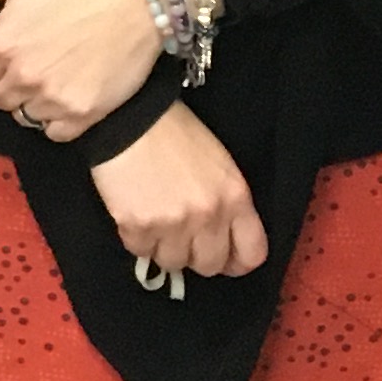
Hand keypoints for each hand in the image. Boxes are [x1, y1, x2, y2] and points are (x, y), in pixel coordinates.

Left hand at [0, 0, 164, 139]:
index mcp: (2, 44)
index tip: (7, 56)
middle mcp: (23, 76)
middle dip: (10, 84)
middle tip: (35, 62)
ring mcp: (53, 99)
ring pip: (24, 117)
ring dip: (33, 102)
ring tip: (54, 77)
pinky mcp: (82, 115)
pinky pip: (54, 133)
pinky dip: (58, 120)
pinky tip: (70, 95)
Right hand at [87, 104, 267, 279]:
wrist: (129, 115)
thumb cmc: (174, 132)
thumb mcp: (218, 163)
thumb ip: (226, 202)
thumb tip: (220, 235)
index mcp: (234, 197)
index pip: (252, 254)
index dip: (238, 261)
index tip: (226, 258)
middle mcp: (208, 216)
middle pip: (210, 265)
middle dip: (197, 255)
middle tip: (184, 238)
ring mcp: (173, 225)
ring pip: (173, 263)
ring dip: (165, 248)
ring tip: (156, 222)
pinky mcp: (138, 227)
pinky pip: (141, 252)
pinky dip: (138, 239)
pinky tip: (136, 215)